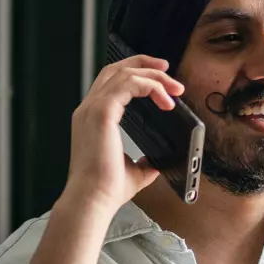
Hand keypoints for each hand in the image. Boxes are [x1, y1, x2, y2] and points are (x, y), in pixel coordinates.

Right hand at [65, 54, 185, 210]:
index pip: (110, 82)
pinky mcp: (102, 112)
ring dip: (153, 77)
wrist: (93, 201)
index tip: (158, 76)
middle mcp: (89, 109)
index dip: (134, 73)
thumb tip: (157, 162)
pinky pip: (129, 84)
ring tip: (175, 88)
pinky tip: (166, 100)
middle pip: (115, 68)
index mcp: (92, 118)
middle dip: (143, 63)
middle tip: (167, 68)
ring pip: (125, 73)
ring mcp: (92, 108)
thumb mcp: (132, 171)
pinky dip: (150, 86)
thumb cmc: (105, 190)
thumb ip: (143, 162)